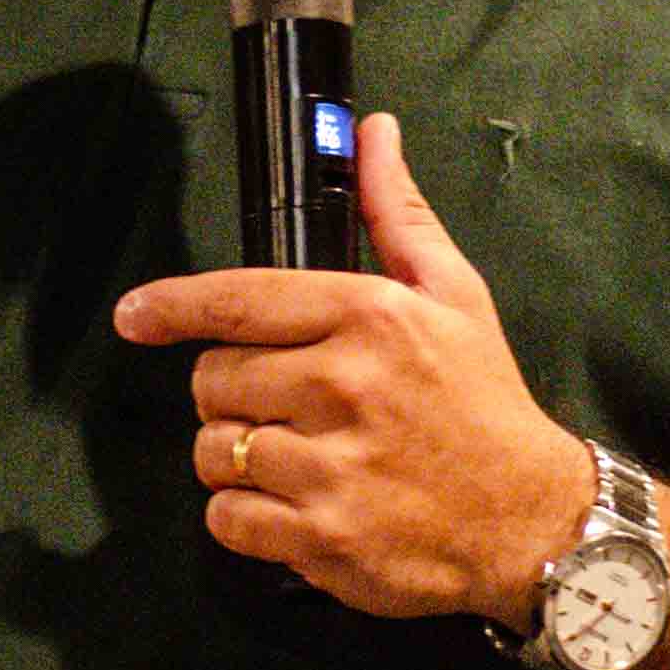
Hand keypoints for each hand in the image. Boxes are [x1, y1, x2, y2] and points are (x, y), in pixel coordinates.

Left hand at [114, 111, 595, 628]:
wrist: (533, 522)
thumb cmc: (485, 405)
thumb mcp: (455, 295)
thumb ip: (396, 214)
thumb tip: (372, 132)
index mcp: (369, 317)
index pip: (238, 301)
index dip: (172, 307)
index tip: (136, 315)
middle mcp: (343, 386)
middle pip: (213, 378)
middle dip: (234, 391)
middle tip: (286, 404)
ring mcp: (330, 467)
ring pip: (212, 451)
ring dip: (236, 457)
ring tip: (295, 458)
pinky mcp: (322, 538)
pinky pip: (227, 518)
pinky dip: (246, 517)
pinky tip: (292, 505)